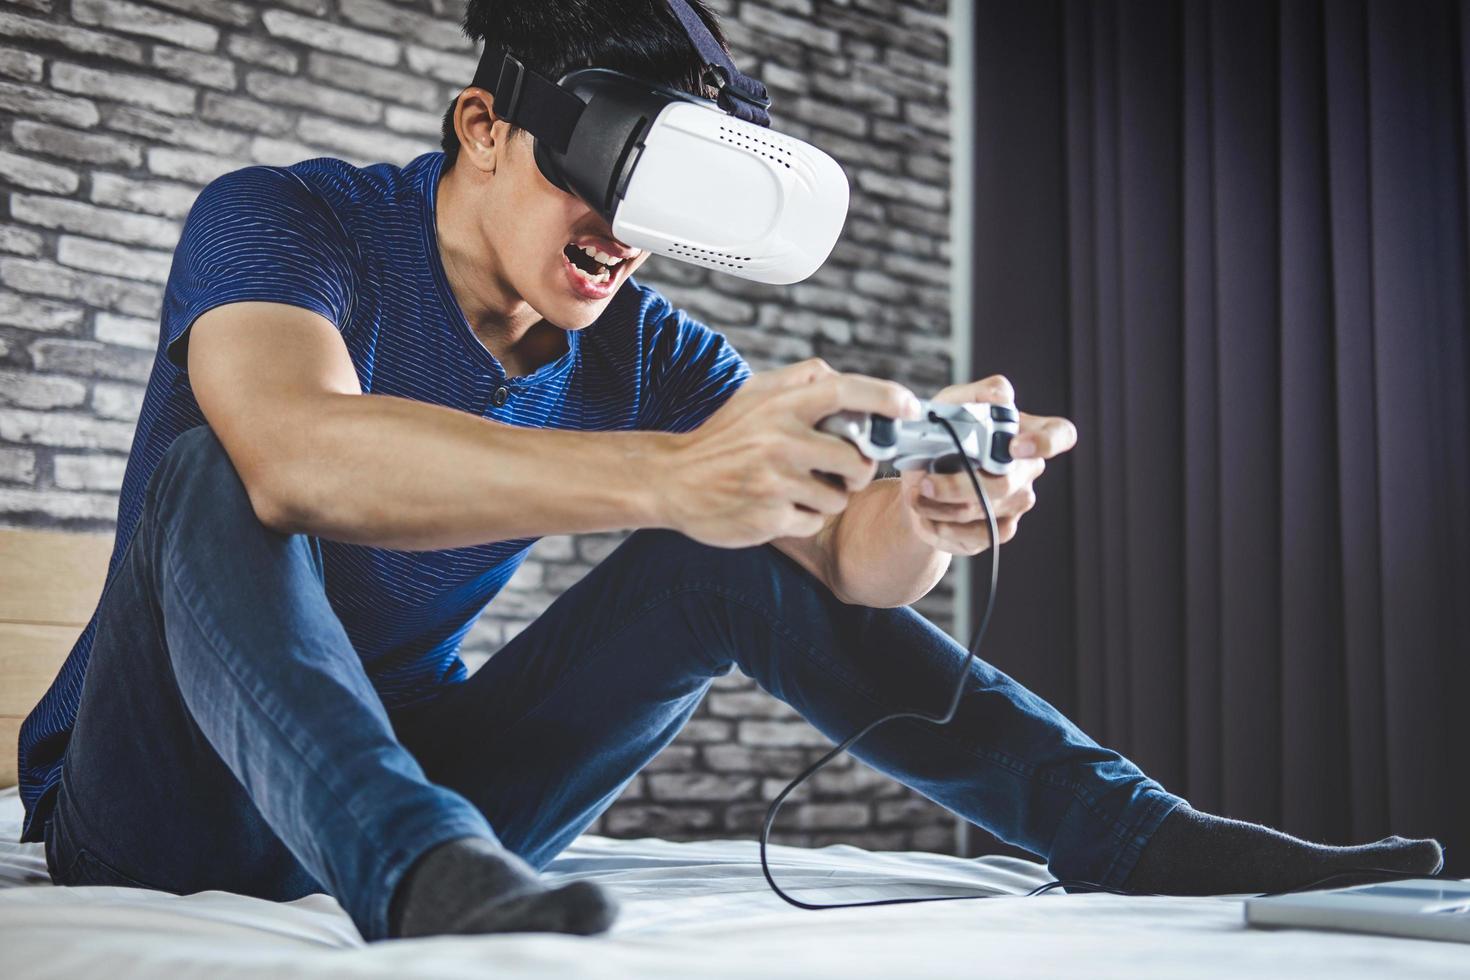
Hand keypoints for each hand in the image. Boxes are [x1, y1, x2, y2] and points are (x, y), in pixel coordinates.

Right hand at [659, 358, 922, 546]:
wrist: (672, 481)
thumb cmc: (720, 437)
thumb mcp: (752, 395)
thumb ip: (797, 381)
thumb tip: (840, 378)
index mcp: (780, 405)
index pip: (845, 391)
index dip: (885, 397)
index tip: (909, 407)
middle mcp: (780, 440)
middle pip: (857, 460)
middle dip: (859, 471)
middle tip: (845, 473)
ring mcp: (776, 482)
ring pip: (839, 497)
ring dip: (828, 498)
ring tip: (797, 489)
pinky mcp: (770, 518)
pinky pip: (814, 522)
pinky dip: (804, 519)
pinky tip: (778, 508)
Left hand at [900, 375, 1075, 555]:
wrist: (918, 484)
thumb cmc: (940, 438)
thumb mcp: (948, 407)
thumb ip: (975, 395)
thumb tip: (1001, 395)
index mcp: (1025, 432)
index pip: (1060, 434)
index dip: (1045, 442)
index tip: (1013, 447)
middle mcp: (1028, 468)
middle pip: (1007, 482)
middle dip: (959, 484)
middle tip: (925, 481)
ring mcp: (1017, 501)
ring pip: (985, 509)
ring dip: (942, 505)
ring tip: (918, 494)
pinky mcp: (1002, 529)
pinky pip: (978, 533)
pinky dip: (945, 525)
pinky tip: (929, 515)